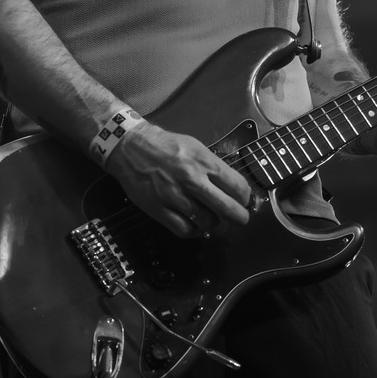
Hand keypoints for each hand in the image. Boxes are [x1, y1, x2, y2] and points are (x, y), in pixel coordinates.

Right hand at [102, 121, 256, 237]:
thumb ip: (213, 166)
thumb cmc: (166, 145)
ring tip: (214, 219)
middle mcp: (191, 179)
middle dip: (239, 217)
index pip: (236, 186)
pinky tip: (196, 225)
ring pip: (206, 221)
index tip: (245, 201)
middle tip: (241, 219)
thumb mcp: (196, 147)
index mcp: (203, 162)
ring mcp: (174, 196)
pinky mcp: (158, 209)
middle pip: (226, 208)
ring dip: (214, 224)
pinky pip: (183, 229)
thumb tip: (232, 186)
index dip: (245, 197)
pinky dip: (194, 232)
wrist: (131, 147)